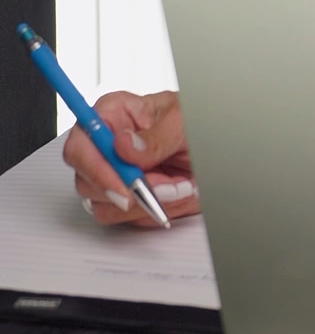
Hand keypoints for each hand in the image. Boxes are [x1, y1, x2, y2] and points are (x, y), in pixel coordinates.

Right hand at [62, 90, 196, 226]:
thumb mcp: (181, 122)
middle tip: (166, 186)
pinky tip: (175, 193)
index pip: (80, 145)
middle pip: (86, 182)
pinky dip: (154, 211)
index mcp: (114, 114)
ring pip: (105, 205)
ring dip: (146, 203)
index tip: (124, 186)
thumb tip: (122, 146)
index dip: (95, 169)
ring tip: (178, 185)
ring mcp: (114, 174)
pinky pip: (127, 218)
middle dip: (129, 191)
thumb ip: (155, 137)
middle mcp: (107, 146)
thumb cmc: (195, 122)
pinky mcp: (126, 196)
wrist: (215, 147)